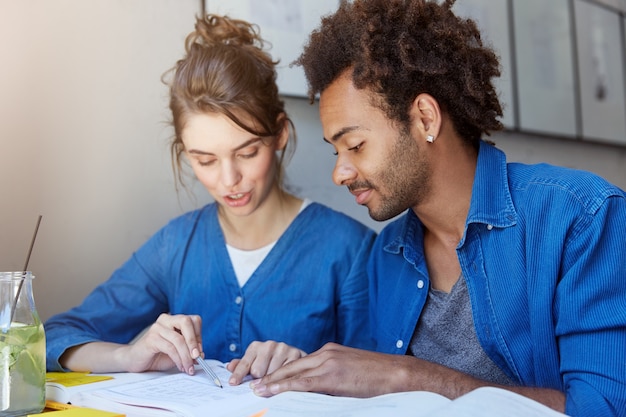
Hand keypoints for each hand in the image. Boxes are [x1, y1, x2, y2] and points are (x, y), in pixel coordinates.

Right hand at [124, 313, 202, 373]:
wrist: (135, 361)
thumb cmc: (157, 355)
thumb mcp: (178, 353)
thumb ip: (189, 351)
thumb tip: (201, 355)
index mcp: (175, 320)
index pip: (193, 320)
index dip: (199, 336)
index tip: (200, 352)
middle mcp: (166, 319)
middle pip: (187, 322)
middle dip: (194, 341)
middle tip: (198, 357)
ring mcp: (158, 327)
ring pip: (179, 339)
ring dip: (186, 356)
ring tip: (189, 368)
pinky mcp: (151, 338)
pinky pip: (170, 348)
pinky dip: (178, 359)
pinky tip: (181, 366)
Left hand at [226, 340, 305, 385]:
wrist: (292, 356)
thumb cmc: (269, 362)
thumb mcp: (253, 363)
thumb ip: (241, 366)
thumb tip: (229, 367)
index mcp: (255, 346)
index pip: (245, 363)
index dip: (238, 374)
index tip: (233, 383)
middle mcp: (269, 345)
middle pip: (257, 372)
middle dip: (258, 380)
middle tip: (263, 380)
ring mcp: (283, 348)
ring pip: (271, 374)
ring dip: (272, 381)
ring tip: (275, 379)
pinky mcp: (295, 354)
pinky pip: (285, 374)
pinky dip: (283, 379)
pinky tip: (284, 378)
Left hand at [249, 342, 409, 397]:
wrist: (397, 374)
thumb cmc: (378, 377)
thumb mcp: (351, 374)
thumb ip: (332, 379)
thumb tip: (318, 393)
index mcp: (330, 352)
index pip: (299, 362)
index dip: (281, 371)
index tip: (267, 379)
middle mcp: (326, 353)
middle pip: (292, 365)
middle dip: (271, 375)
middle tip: (253, 384)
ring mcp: (329, 362)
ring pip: (294, 372)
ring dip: (273, 381)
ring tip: (258, 389)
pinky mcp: (333, 375)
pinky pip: (304, 382)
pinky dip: (286, 386)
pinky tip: (274, 391)